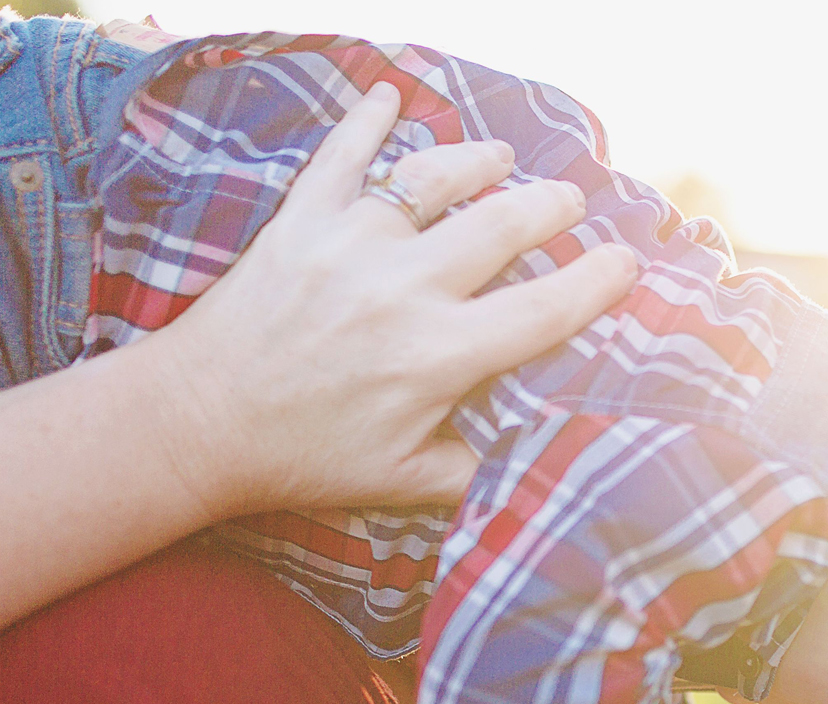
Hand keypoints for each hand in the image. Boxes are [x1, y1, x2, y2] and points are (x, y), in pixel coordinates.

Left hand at [145, 81, 637, 519]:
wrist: (200, 422)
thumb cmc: (306, 457)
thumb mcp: (405, 483)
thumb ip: (476, 467)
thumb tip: (532, 451)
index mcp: (438, 356)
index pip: (542, 311)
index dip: (595, 283)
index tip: (627, 262)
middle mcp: (403, 288)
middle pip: (501, 227)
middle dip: (549, 208)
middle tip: (572, 200)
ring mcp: (349, 243)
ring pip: (433, 178)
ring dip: (477, 161)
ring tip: (503, 157)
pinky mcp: (301, 221)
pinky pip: (342, 155)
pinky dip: (367, 120)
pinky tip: (389, 96)